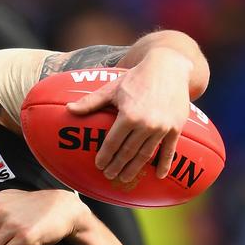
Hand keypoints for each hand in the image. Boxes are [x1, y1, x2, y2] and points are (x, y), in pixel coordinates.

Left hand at [66, 47, 192, 182]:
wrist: (168, 67)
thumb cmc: (136, 78)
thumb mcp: (112, 89)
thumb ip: (91, 102)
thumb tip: (69, 109)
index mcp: (128, 115)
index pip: (112, 143)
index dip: (105, 156)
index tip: (99, 165)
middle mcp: (146, 124)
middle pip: (128, 152)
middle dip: (117, 166)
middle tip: (109, 175)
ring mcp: (162, 127)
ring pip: (145, 155)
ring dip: (134, 169)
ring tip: (125, 178)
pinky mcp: (175, 128)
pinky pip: (169, 151)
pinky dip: (164, 164)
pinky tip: (158, 176)